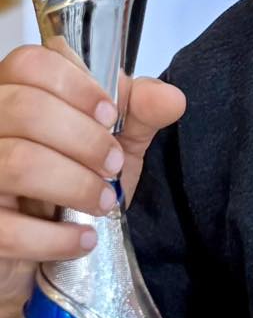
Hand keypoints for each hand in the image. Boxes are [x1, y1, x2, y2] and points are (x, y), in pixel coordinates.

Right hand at [0, 40, 185, 317]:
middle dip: (85, 139)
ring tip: (106, 203)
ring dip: (76, 184)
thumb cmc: (71, 189)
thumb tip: (171, 98)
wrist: (46, 255)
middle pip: (25, 108)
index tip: (110, 115)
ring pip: (17, 161)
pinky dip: (56, 238)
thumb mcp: (112, 145)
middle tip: (113, 166)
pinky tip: (84, 241)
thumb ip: (138, 114)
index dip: (76, 84)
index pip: (30, 62)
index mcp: (14, 94)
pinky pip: (8, 228)